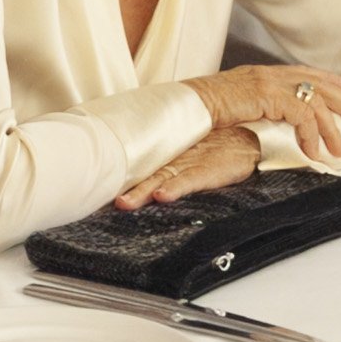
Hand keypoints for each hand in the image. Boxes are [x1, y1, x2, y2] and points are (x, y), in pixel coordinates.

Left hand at [115, 123, 263, 209]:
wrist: (246, 139)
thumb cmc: (217, 148)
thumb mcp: (187, 157)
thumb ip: (165, 167)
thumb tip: (142, 180)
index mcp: (164, 159)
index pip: (136, 169)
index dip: (117, 178)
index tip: (94, 190)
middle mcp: (171, 162)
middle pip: (142, 176)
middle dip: (123, 189)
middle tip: (102, 199)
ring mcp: (186, 166)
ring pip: (158, 180)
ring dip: (142, 193)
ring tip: (126, 202)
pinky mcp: (204, 171)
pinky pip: (187, 181)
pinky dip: (174, 188)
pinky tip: (163, 195)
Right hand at [188, 62, 340, 159]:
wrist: (187, 105)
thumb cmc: (204, 109)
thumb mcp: (237, 105)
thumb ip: (258, 108)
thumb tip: (272, 122)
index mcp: (264, 74)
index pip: (306, 74)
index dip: (331, 81)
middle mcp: (271, 74)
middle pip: (320, 85)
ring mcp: (270, 83)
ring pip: (316, 103)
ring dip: (331, 129)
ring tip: (340, 150)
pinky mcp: (269, 96)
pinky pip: (302, 117)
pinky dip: (311, 136)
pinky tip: (313, 152)